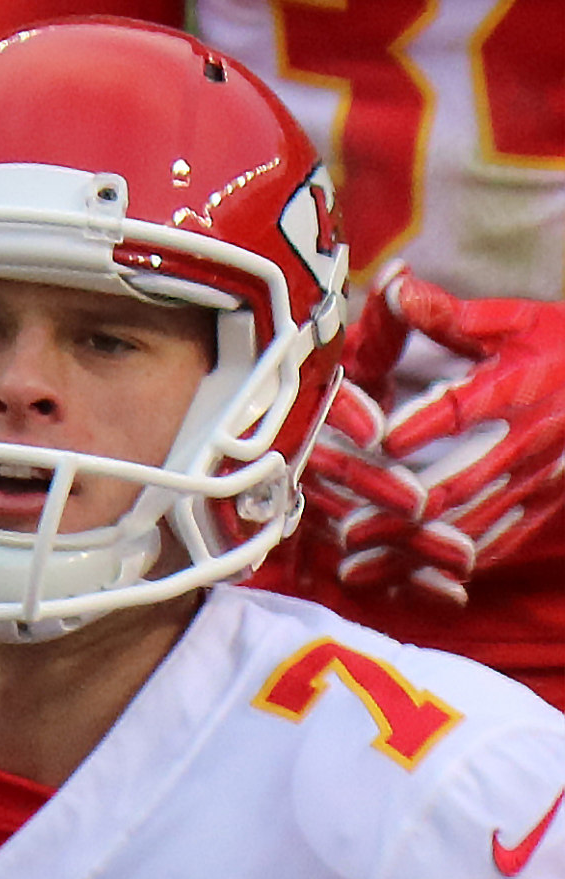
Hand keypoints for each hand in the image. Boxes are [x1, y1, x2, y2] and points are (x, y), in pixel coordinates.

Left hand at [301, 265, 564, 602]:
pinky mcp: (541, 509)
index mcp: (520, 385)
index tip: (383, 442)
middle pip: (459, 484)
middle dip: (399, 511)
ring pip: (470, 528)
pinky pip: (496, 546)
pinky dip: (449, 569)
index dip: (425, 426)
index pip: (466, 408)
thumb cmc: (560, 347)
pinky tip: (405, 584)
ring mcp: (539, 482)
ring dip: (411, 553)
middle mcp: (531, 440)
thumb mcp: (513, 321)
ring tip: (357, 566)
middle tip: (345, 528)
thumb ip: (449, 315)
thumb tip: (394, 284)